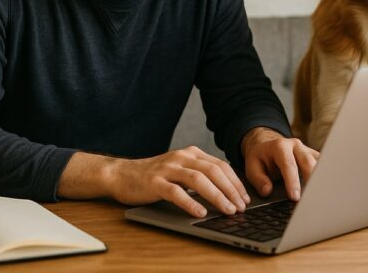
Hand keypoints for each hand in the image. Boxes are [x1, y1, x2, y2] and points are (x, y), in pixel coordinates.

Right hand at [58, 148, 248, 217]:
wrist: (121, 174)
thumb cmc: (154, 176)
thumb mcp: (181, 169)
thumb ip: (200, 174)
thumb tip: (227, 191)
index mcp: (191, 153)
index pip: (220, 166)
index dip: (235, 182)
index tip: (245, 198)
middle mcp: (181, 157)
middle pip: (213, 171)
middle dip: (231, 190)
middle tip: (241, 207)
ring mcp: (167, 168)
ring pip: (198, 179)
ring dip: (216, 196)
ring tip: (227, 210)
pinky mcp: (155, 182)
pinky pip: (176, 192)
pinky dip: (190, 203)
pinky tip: (200, 213)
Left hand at [241, 127, 319, 200]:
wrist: (267, 144)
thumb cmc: (260, 157)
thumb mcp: (252, 166)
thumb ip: (258, 179)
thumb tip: (267, 191)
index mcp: (279, 146)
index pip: (289, 165)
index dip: (293, 181)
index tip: (295, 197)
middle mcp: (295, 145)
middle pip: (308, 162)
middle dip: (311, 180)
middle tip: (311, 199)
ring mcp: (306, 149)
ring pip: (319, 162)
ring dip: (321, 178)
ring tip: (321, 196)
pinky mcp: (313, 155)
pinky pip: (323, 165)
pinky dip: (324, 176)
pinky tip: (326, 190)